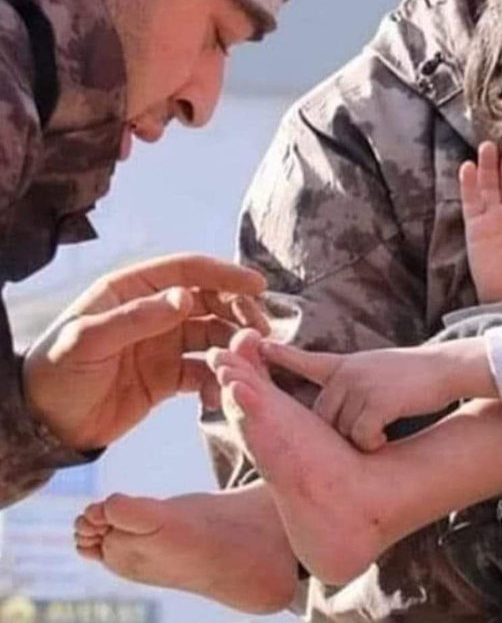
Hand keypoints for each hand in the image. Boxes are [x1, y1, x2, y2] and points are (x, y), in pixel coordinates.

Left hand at [23, 254, 266, 451]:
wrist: (43, 426)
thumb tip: (185, 298)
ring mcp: (163, 345)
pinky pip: (203, 372)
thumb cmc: (55, 373)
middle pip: (208, 302)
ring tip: (250, 363)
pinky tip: (223, 393)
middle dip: (238, 312)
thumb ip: (136, 318)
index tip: (257, 286)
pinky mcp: (167, 378)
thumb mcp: (89, 341)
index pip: (187, 271)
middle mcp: (153, 313)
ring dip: (234, 346)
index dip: (224, 275)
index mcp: (132, 291)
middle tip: (262, 332)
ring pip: (212, 336)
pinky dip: (218, 380)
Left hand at [259, 340, 487, 451]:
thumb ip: (346, 382)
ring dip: (359, 440)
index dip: (279, 357)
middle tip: (362, 436)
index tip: (256, 348)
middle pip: (322, 418)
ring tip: (380, 434)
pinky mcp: (375, 400)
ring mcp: (358, 384)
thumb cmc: (410, 376)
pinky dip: (373, 443)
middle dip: (337, 434)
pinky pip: (361, 436)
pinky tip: (385, 440)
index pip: (305, 361)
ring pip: (340, 430)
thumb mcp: (371, 369)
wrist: (445, 368)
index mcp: (343, 365)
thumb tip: (324, 411)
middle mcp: (345, 373)